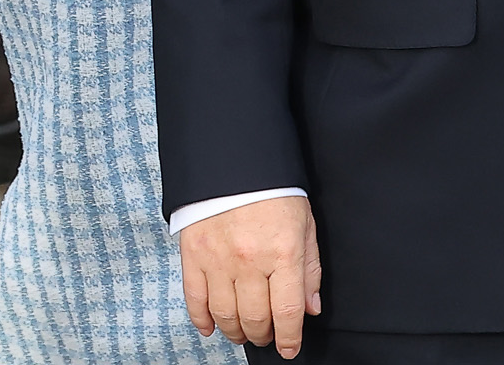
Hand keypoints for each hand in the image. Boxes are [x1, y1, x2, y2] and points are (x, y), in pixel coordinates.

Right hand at [178, 195, 319, 357]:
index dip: (289, 339)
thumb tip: (310, 308)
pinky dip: (202, 319)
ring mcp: (218, 258)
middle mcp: (250, 260)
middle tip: (265, 335)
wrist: (233, 158)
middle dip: (263, 335)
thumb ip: (309, 270)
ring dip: (236, 332)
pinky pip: (195, 299)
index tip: (289, 348)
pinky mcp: (193, 253)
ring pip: (226, 315)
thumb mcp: (304, 224)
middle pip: (256, 319)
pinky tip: (211, 326)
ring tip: (242, 331)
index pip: (287, 313)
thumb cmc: (272, 190)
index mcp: (283, 252)